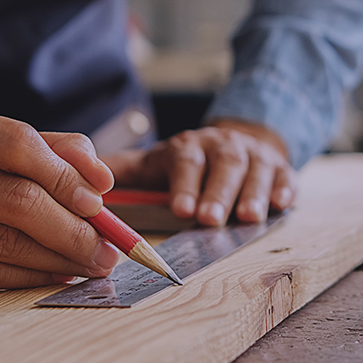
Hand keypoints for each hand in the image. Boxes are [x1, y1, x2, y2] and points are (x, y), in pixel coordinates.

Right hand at [0, 103, 119, 302]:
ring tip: (92, 263)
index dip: (68, 174)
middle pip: (16, 200)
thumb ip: (45, 149)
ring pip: (4, 243)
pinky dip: (29, 278)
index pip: (17, 143)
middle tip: (110, 248)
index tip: (102, 199)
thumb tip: (101, 177)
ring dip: (60, 258)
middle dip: (75, 228)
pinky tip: (56, 275)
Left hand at [104, 120, 296, 226]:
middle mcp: (223, 147)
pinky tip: (281, 204)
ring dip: (252, 194)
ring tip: (248, 218)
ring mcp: (254, 157)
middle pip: (223, 165)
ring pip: (255, 171)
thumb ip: (121, 172)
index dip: (185, 184)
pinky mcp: (280, 168)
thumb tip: (77, 178)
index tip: (180, 209)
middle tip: (209, 219)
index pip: (186, 161)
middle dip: (217, 192)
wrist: (236, 143)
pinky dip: (284, 190)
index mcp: (189, 146)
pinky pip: (285, 176)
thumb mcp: (154, 163)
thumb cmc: (188, 163)